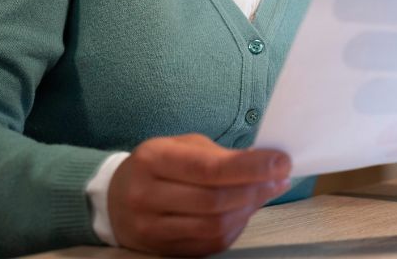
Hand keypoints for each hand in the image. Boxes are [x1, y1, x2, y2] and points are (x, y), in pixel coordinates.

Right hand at [108, 133, 292, 255]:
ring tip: (265, 192)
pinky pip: (207, 244)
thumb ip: (221, 155)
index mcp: (153, 160)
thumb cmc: (158, 165)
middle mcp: (145, 196)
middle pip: (214, 201)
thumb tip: (268, 165)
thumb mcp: (182, 147)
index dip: (251, 167)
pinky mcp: (160, 250)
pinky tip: (244, 212)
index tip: (282, 161)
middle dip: (255, 189)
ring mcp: (150, 228)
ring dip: (248, 210)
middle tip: (279, 178)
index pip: (210, 168)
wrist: (114, 199)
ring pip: (213, 226)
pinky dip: (234, 228)